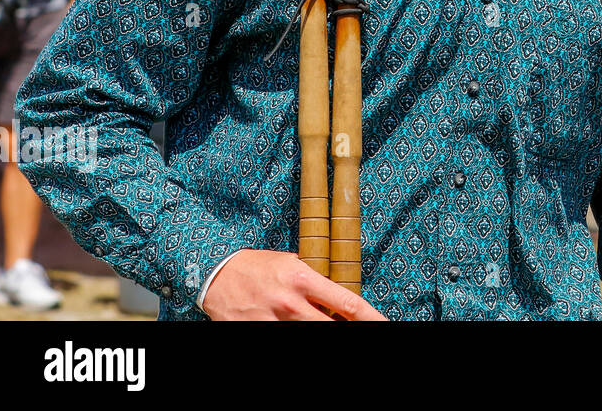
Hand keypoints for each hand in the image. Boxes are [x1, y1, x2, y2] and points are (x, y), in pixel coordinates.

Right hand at [201, 249, 387, 320]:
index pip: (347, 303)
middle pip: (331, 327)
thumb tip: (337, 295)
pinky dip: (294, 333)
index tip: (384, 323)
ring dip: (321, 330)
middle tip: (362, 329)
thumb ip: (314, 280)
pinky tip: (295, 325)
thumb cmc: (259, 266)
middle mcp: (291, 302)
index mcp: (304, 279)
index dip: (371, 317)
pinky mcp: (256, 330)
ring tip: (322, 321)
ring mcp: (273, 319)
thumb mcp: (291, 263)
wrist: (217, 274)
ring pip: (308, 334)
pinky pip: (283, 338)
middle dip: (349, 330)